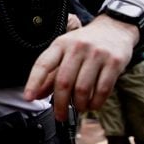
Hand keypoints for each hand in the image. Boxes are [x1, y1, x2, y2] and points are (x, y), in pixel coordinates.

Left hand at [23, 14, 137, 120]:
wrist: (115, 28)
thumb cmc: (84, 43)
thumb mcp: (64, 51)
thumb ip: (50, 74)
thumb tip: (36, 95)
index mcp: (60, 44)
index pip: (43, 64)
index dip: (34, 82)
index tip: (28, 97)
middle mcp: (77, 47)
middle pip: (64, 82)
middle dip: (60, 103)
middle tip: (60, 115)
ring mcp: (97, 54)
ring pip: (83, 88)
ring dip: (79, 104)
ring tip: (79, 108)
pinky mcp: (114, 62)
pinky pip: (103, 89)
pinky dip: (96, 102)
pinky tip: (92, 105)